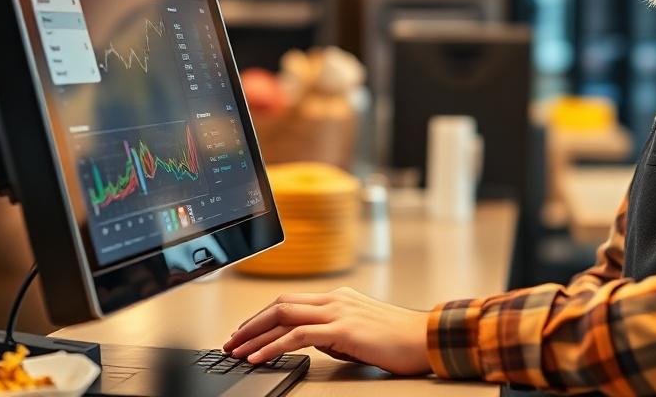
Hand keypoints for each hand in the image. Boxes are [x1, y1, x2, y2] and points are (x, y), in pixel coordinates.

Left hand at [222, 286, 431, 374]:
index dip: (262, 317)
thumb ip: (333, 333)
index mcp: (338, 297)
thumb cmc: (398, 340)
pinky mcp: (343, 329)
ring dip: (255, 335)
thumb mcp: (358, 333)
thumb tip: (310, 341)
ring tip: (236, 351)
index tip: (244, 334)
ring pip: (283, 316)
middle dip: (250, 324)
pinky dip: (273, 346)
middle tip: (230, 342)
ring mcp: (338, 311)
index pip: (290, 302)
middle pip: (280, 305)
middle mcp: (335, 299)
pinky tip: (259, 357)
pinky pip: (298, 336)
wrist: (425, 339)